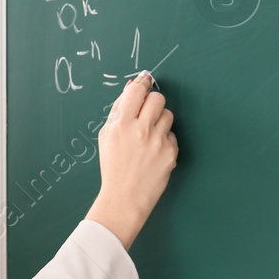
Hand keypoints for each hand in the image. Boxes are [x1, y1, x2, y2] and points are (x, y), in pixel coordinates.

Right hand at [85, 71, 176, 248]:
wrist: (124, 197)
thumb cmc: (113, 167)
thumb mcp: (106, 136)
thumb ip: (118, 110)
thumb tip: (131, 87)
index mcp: (121, 124)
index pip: (137, 91)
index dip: (142, 83)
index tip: (145, 81)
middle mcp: (141, 130)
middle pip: (157, 98)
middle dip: (153, 102)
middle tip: (147, 113)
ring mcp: (158, 142)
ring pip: (168, 115)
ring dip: (160, 121)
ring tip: (149, 136)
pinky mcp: (170, 153)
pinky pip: (172, 135)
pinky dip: (164, 140)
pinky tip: (153, 152)